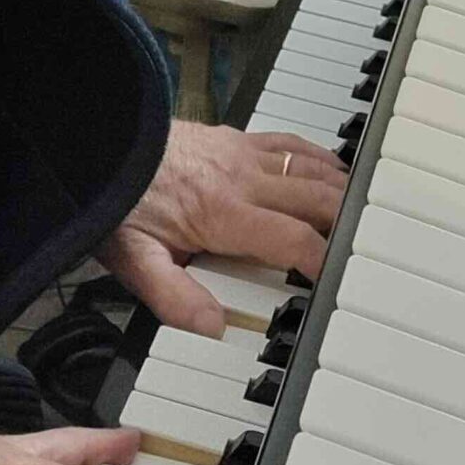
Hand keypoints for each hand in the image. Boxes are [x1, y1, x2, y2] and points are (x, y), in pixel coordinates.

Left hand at [99, 120, 346, 334]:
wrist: (97, 141)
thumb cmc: (116, 200)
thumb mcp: (133, 260)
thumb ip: (173, 296)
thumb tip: (212, 327)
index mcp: (223, 213)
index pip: (294, 239)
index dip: (324, 261)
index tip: (339, 279)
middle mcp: (242, 179)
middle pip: (316, 198)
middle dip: (347, 223)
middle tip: (366, 246)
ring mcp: (241, 153)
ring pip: (310, 167)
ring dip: (339, 190)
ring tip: (360, 212)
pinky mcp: (235, 137)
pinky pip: (288, 142)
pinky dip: (317, 157)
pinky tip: (328, 169)